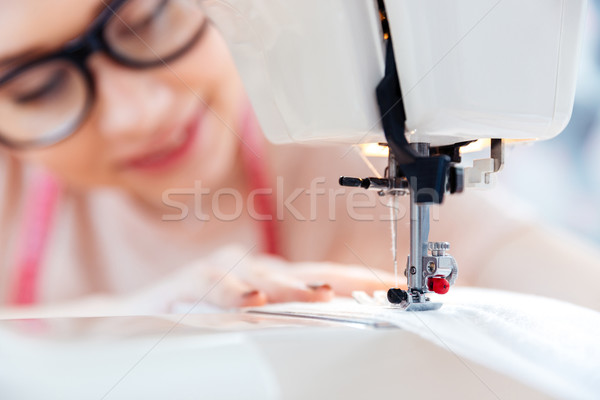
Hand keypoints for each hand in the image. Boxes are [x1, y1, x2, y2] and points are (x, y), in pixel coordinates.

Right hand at [127, 245, 398, 311]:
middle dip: (342, 280)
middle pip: (303, 272)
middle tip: (378, 287)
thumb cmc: (195, 321)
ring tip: (323, 298)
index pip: (321, 277)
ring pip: (263, 277)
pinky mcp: (186, 281)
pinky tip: (252, 301)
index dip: (357, 280)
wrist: (129, 321)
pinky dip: (234, 294)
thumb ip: (285, 320)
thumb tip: (334, 323)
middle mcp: (249, 271)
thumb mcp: (248, 323)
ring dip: (293, 288)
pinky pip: (215, 287)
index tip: (392, 285)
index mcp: (269, 281)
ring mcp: (219, 272)